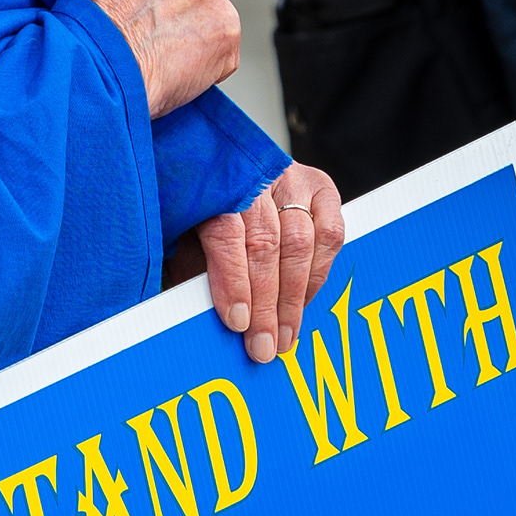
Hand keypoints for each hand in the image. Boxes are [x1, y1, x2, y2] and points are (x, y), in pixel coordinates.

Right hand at [64, 0, 237, 116]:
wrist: (92, 66)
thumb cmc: (79, 29)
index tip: (142, 1)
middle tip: (156, 27)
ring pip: (215, 4)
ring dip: (197, 25)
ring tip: (163, 52)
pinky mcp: (226, 27)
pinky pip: (224, 44)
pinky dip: (206, 61)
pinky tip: (175, 71)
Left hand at [199, 166, 345, 365]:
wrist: (227, 169)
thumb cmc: (202, 214)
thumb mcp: (185, 238)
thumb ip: (194, 269)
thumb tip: (199, 319)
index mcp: (212, 184)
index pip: (226, 234)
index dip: (233, 281)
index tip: (237, 322)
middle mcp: (255, 175)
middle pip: (266, 244)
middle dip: (267, 303)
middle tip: (264, 346)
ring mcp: (291, 179)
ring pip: (300, 243)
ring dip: (294, 297)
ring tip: (285, 335)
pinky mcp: (322, 188)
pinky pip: (330, 234)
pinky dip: (318, 274)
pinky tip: (305, 302)